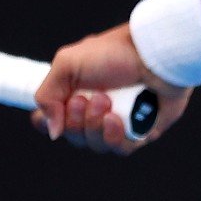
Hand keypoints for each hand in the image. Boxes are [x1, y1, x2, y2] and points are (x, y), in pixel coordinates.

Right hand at [31, 23, 192, 154]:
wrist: (153, 54)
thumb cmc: (113, 52)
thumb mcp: (67, 63)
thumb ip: (47, 95)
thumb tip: (52, 130)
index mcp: (74, 91)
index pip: (50, 119)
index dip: (47, 122)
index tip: (52, 114)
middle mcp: (94, 109)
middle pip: (73, 137)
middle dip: (76, 122)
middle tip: (86, 99)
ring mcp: (118, 121)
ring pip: (95, 145)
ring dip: (95, 128)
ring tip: (107, 104)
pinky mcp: (140, 130)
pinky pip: (120, 149)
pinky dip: (115, 137)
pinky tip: (118, 119)